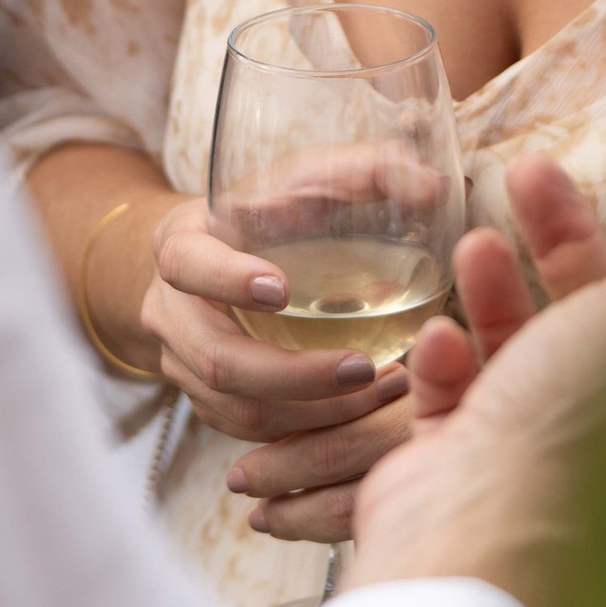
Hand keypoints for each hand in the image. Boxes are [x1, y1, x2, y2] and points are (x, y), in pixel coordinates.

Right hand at [142, 200, 411, 498]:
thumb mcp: (306, 175)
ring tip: (382, 389)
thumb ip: (369, 172)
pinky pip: (254, 434)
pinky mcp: (209, 404)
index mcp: (182, 243)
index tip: (282, 290)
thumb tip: (434, 186)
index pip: (186, 264)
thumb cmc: (273, 210)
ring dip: (314, 412)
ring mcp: (184, 365)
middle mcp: (171, 311)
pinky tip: (364, 410)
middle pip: (217, 360)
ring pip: (239, 410)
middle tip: (362, 368)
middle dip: (294, 374)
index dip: (227, 280)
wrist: (217, 256)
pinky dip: (310, 431)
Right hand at [351, 180, 605, 606]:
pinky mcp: (464, 471)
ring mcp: (535, 456)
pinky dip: (448, 363)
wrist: (473, 536)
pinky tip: (440, 341)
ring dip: (496, 290)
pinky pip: (458, 401)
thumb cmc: (575, 426)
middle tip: (523, 172)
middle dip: (560, 237)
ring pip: (522, 351)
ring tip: (471, 246)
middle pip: (594, 316)